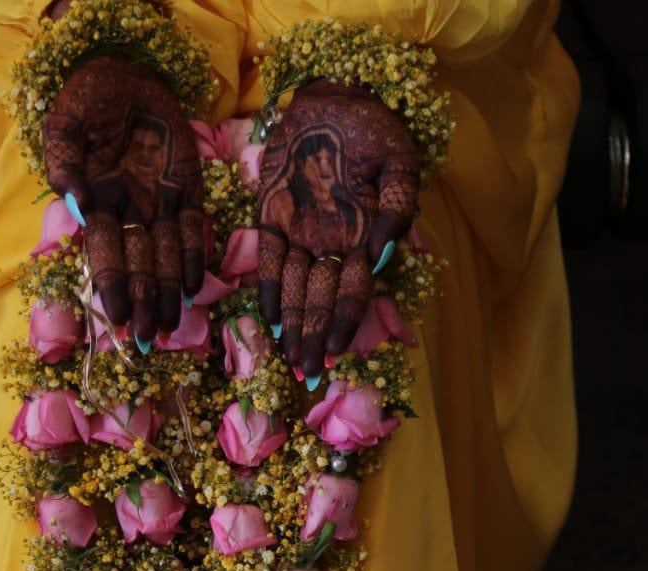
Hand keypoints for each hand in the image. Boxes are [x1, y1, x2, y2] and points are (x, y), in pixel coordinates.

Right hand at [42, 55, 203, 339]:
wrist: (124, 72)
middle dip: (142, 302)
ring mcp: (160, 203)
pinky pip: (193, 229)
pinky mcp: (187, 189)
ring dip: (167, 292)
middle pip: (138, 264)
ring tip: (169, 325)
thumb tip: (75, 205)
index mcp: (98, 204)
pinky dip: (193, 257)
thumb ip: (65, 165)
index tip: (115, 316)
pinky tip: (192, 287)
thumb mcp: (63, 127)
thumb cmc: (87, 101)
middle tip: (146, 337)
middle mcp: (130, 212)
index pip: (105, 253)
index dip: (112, 285)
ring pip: (166, 256)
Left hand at [257, 81, 419, 375]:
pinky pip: (268, 260)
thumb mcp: (399, 161)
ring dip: (295, 326)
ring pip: (296, 289)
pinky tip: (270, 321)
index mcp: (363, 236)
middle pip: (322, 300)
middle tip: (310, 374)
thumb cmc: (371, 129)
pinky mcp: (271, 217)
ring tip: (293, 361)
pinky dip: (269, 290)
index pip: (354, 290)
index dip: (346, 321)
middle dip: (316, 338)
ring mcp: (300, 232)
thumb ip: (399, 208)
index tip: (339, 352)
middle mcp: (330, 243)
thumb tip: (384, 256)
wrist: (332, 98)